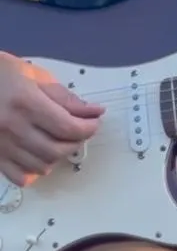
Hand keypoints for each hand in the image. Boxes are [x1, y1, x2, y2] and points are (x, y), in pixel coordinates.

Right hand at [0, 52, 104, 186]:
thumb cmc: (0, 75)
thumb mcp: (35, 76)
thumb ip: (64, 97)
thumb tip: (93, 111)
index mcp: (25, 103)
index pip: (67, 127)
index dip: (88, 128)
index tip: (94, 122)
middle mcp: (11, 127)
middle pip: (56, 150)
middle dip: (76, 142)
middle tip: (81, 131)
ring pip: (40, 166)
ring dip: (58, 156)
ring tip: (61, 141)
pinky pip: (19, 176)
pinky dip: (35, 170)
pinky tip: (39, 156)